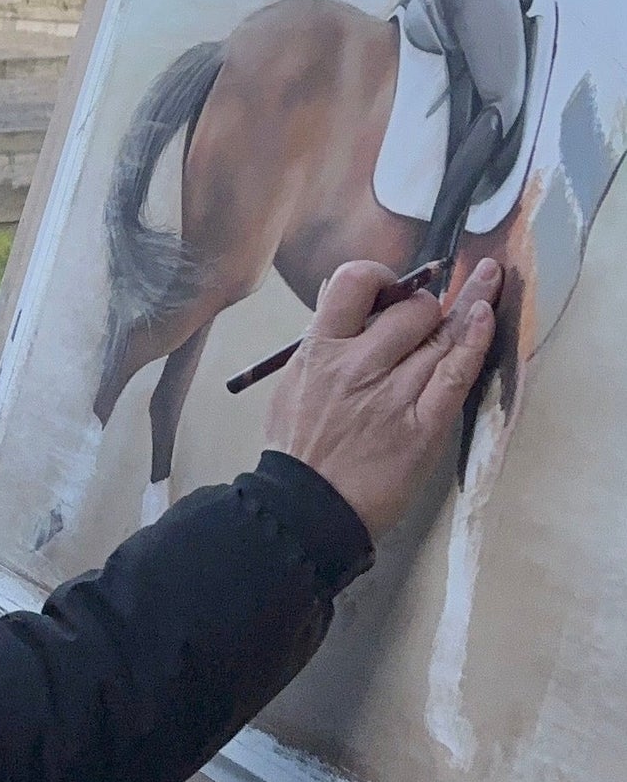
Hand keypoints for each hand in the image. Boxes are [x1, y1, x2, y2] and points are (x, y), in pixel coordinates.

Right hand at [265, 258, 501, 539]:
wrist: (307, 507)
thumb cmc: (298, 447)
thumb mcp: (293, 382)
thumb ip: (319, 340)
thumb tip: (338, 295)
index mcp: (319, 349)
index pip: (353, 282)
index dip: (380, 275)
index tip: (392, 285)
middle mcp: (357, 365)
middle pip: (410, 308)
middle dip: (425, 304)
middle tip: (427, 318)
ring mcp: (392, 395)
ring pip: (440, 335)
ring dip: (468, 307)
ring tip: (487, 282)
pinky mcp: (423, 426)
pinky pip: (456, 373)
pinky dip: (474, 341)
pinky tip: (485, 315)